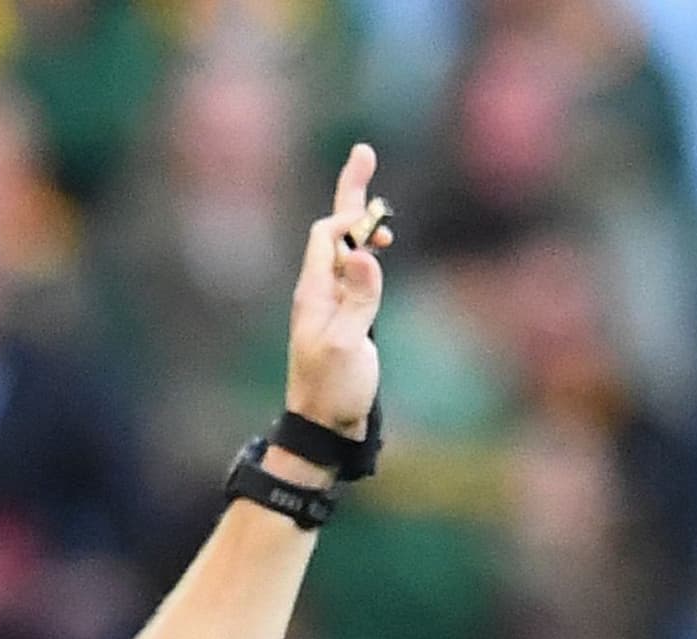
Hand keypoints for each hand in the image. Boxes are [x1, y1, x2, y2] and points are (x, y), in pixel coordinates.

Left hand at [284, 142, 388, 437]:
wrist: (324, 428)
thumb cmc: (332, 391)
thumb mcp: (347, 344)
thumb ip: (358, 297)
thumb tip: (365, 251)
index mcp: (313, 291)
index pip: (327, 235)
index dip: (351, 218)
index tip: (378, 229)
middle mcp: (319, 290)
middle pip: (333, 230)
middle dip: (351, 194)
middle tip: (364, 152)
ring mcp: (331, 304)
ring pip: (344, 249)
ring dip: (362, 223)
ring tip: (382, 210)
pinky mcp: (345, 319)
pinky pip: (353, 272)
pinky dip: (365, 251)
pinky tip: (376, 247)